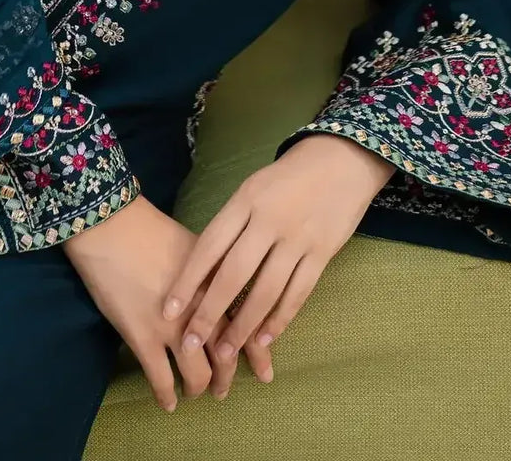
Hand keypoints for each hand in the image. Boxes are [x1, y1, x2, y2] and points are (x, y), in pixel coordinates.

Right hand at [62, 192, 246, 411]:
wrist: (112, 227)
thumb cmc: (152, 231)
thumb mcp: (195, 247)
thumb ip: (214, 273)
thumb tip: (225, 294)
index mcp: (218, 283)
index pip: (247, 325)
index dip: (257, 352)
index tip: (265, 371)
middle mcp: (202, 309)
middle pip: (226, 355)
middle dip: (227, 378)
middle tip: (223, 390)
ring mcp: (173, 327)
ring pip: (199, 374)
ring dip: (199, 389)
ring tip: (195, 393)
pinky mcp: (143, 337)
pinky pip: (161, 379)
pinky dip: (167, 396)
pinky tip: (168, 403)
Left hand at [161, 135, 395, 396]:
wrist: (342, 159)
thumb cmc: (287, 177)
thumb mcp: (253, 188)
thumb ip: (233, 223)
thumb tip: (204, 270)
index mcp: (246, 200)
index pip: (209, 245)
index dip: (187, 280)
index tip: (168, 310)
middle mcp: (269, 220)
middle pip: (234, 274)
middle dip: (210, 312)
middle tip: (192, 343)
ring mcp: (298, 238)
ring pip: (266, 291)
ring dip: (243, 326)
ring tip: (226, 352)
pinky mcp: (323, 253)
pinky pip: (298, 293)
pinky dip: (280, 319)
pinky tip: (264, 339)